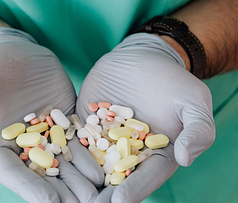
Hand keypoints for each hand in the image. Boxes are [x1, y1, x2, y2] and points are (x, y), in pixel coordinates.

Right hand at [0, 27, 102, 202]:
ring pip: (64, 161)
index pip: (13, 172)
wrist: (13, 52)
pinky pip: (78, 140)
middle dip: (62, 191)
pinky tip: (103, 167)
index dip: (30, 188)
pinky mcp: (65, 122)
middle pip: (42, 174)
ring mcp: (47, 135)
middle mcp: (22, 146)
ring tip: (98, 193)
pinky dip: (89, 154)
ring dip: (80, 179)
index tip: (50, 202)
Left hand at [77, 33, 214, 202]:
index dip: (133, 189)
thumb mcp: (193, 102)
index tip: (119, 201)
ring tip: (62, 191)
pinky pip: (73, 136)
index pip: (145, 176)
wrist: (141, 58)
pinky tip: (49, 158)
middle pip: (113, 176)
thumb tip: (185, 159)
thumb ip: (197, 131)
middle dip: (100, 194)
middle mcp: (126, 151)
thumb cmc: (171, 80)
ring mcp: (102, 137)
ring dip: (77, 177)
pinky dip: (63, 148)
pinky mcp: (84, 122)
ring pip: (90, 161)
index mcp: (154, 154)